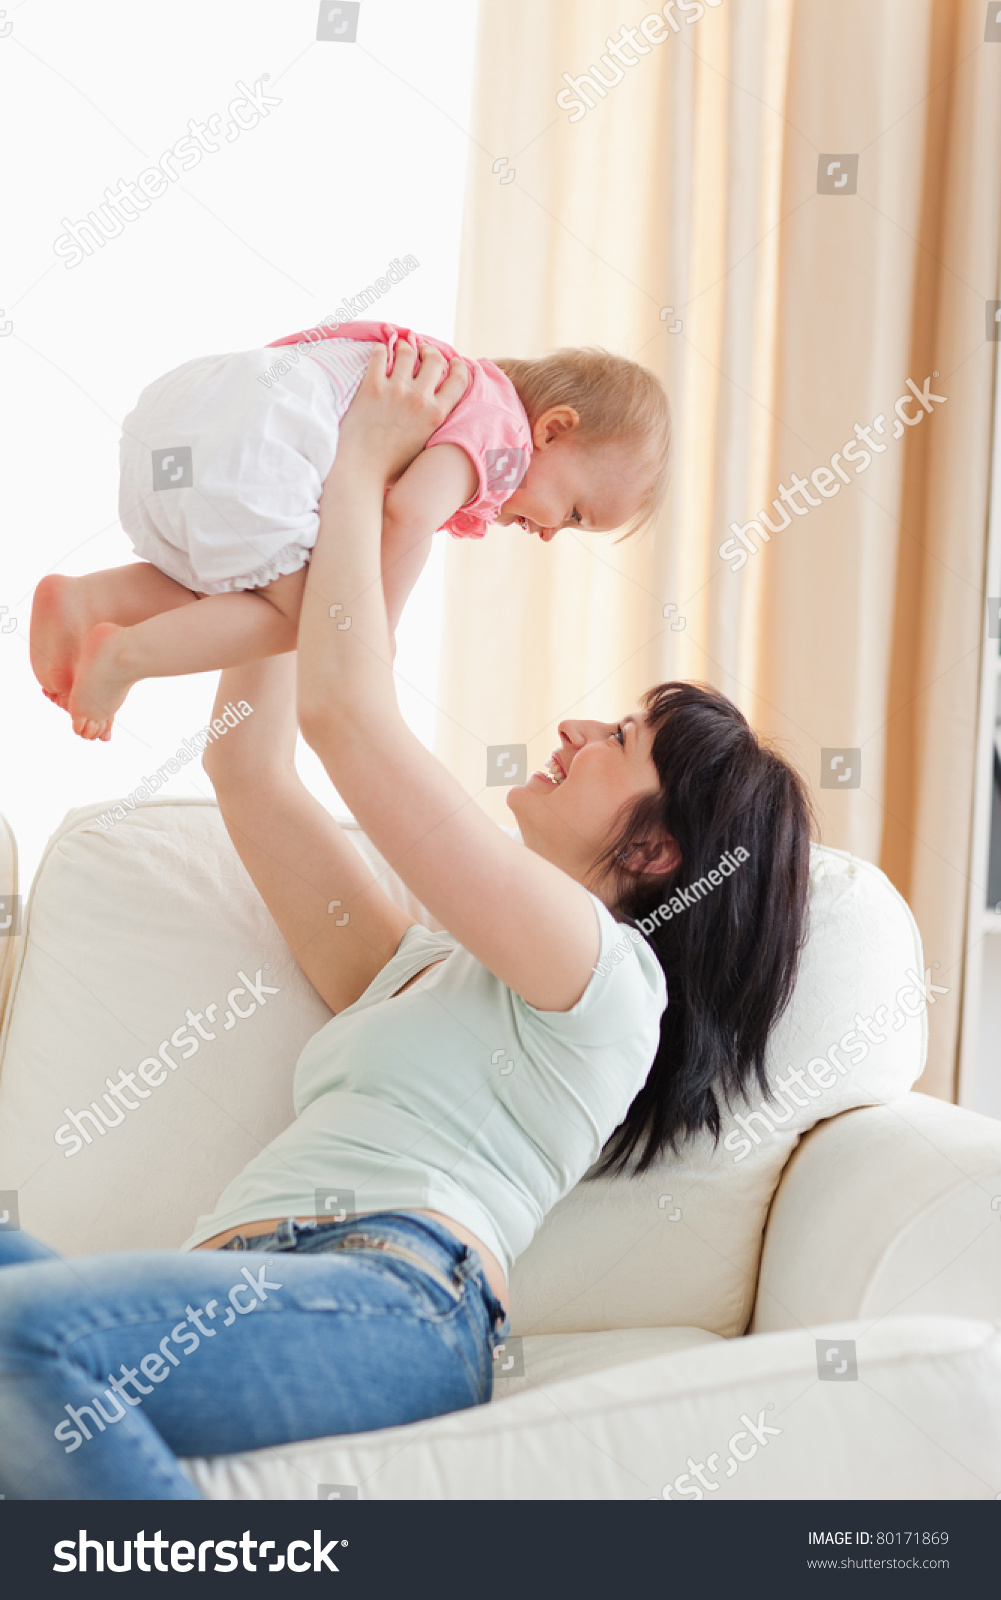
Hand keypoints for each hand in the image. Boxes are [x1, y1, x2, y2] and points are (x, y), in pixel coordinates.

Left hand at [330, 338, 468, 486]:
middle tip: (423, 350)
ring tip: (401, 349)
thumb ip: (433, 427)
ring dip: (406, 347)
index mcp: (436, 415)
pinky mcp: (372, 387)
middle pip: (435, 359)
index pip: (459, 380)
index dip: (459, 366)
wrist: (360, 471)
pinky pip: (379, 355)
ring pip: (408, 352)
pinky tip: (380, 353)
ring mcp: (396, 391)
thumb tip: (436, 412)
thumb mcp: (425, 448)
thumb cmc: (390, 467)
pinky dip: (381, 350)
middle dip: (430, 350)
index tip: (453, 361)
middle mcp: (419, 400)